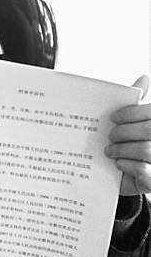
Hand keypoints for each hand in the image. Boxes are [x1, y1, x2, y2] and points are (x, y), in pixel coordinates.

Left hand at [105, 75, 150, 195]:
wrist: (124, 177)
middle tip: (110, 136)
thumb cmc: (129, 144)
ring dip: (122, 149)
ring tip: (109, 151)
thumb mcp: (132, 123)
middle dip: (124, 132)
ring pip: (145, 150)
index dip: (132, 113)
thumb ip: (137, 103)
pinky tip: (118, 164)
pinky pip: (143, 170)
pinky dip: (126, 165)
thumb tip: (144, 78)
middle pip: (149, 130)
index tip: (113, 118)